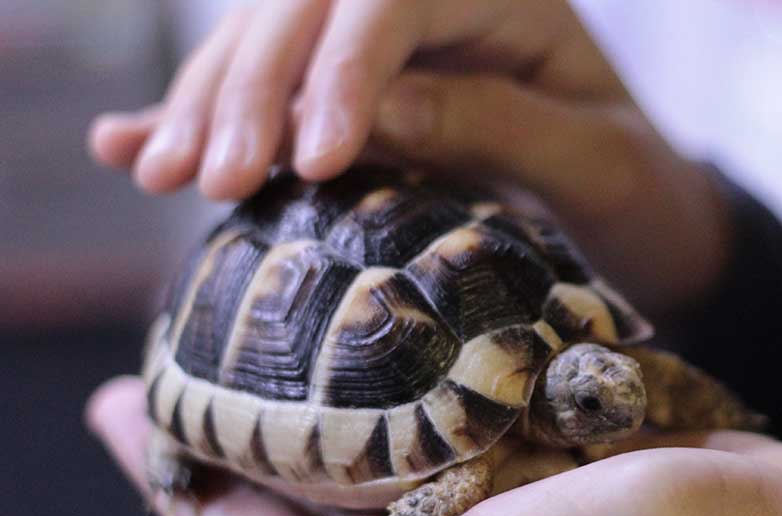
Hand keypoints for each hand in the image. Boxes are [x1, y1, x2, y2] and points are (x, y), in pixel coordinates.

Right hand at [88, 0, 730, 312]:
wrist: (639, 216)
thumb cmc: (637, 188)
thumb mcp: (596, 162)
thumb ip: (497, 127)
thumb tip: (373, 113)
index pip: (394, 0)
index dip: (343, 71)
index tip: (313, 159)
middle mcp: (433, 0)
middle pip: (312, 10)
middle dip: (255, 89)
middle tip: (212, 177)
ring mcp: (387, 43)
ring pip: (271, 44)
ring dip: (208, 105)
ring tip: (159, 174)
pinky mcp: (356, 91)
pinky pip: (271, 92)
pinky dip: (203, 117)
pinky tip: (129, 143)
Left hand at [89, 376, 781, 515]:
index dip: (171, 480)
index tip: (112, 408)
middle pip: (310, 480)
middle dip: (244, 419)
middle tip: (187, 344)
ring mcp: (505, 497)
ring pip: (388, 429)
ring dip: (333, 377)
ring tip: (282, 308)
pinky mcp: (562, 450)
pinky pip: (468, 396)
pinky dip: (427, 355)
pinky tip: (401, 311)